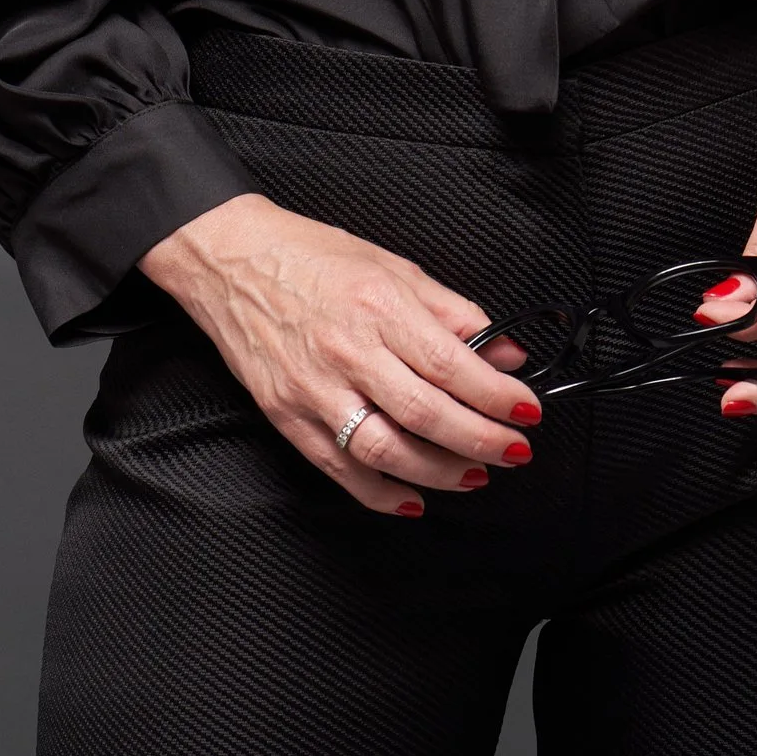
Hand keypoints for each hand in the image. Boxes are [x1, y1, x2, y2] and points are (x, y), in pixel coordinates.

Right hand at [137, 191, 543, 516]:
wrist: (230, 260)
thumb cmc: (308, 257)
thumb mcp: (392, 266)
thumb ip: (452, 312)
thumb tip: (504, 350)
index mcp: (378, 306)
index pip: (452, 364)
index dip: (496, 395)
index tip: (526, 410)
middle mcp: (346, 351)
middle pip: (426, 413)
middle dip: (480, 440)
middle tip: (514, 451)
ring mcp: (313, 388)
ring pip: (385, 449)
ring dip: (439, 473)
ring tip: (474, 475)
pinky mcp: (287, 416)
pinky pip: (338, 468)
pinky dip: (380, 493)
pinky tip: (412, 498)